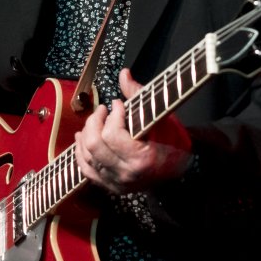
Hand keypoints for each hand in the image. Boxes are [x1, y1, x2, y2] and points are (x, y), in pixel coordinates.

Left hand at [75, 68, 193, 193]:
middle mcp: (126, 174)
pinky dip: (80, 151)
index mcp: (142, 159)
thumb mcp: (164, 117)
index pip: (112, 135)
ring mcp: (115, 183)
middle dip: (94, 122)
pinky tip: (82, 137)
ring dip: (86, 133)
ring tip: (95, 121)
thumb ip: (139, 95)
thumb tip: (123, 74)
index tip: (117, 104)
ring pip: (86, 155)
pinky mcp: (109, 186)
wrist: (180, 171)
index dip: (112, 115)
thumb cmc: (174, 142)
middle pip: (94, 144)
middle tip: (103, 110)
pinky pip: (84, 168)